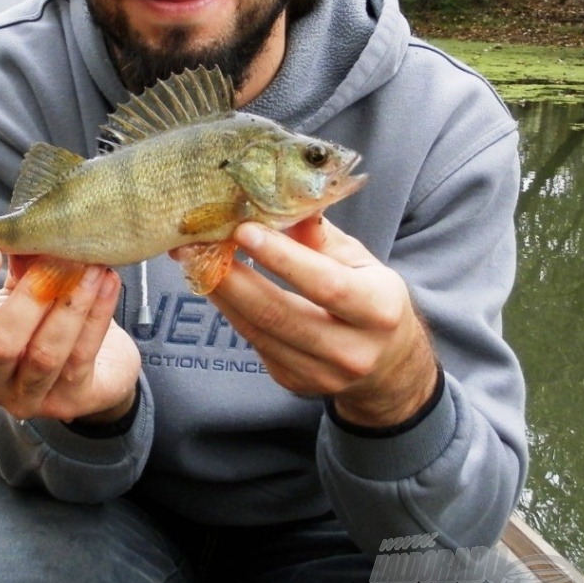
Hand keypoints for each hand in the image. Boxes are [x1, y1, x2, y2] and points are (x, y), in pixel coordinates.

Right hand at [0, 244, 140, 424]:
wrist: (96, 367)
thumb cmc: (47, 321)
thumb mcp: (24, 290)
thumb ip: (19, 263)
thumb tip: (25, 225)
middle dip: (32, 297)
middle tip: (60, 257)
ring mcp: (25, 397)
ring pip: (45, 354)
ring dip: (71, 303)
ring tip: (91, 265)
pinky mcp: (68, 402)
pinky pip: (81, 356)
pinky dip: (97, 313)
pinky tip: (107, 281)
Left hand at [209, 216, 438, 427]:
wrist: (387, 364)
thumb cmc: (371, 298)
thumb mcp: (360, 260)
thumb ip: (320, 236)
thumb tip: (279, 200)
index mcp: (379, 309)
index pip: (325, 285)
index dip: (282, 258)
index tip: (244, 230)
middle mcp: (353, 350)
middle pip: (280, 314)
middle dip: (233, 278)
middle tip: (199, 246)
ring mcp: (321, 374)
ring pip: (259, 331)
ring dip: (222, 294)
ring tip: (195, 261)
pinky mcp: (294, 382)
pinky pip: (255, 342)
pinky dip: (231, 310)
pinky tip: (216, 285)